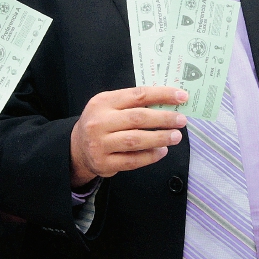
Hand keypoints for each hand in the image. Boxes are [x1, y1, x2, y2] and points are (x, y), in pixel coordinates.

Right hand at [70, 87, 187, 187]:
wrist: (77, 148)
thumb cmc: (102, 123)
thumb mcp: (110, 106)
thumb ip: (134, 103)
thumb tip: (168, 102)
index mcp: (103, 102)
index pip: (138, 95)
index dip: (162, 95)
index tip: (181, 97)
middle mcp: (99, 122)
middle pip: (138, 118)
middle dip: (164, 119)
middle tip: (181, 120)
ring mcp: (100, 144)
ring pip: (135, 140)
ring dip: (160, 138)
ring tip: (175, 136)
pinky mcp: (103, 163)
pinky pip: (132, 160)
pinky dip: (150, 156)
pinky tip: (162, 151)